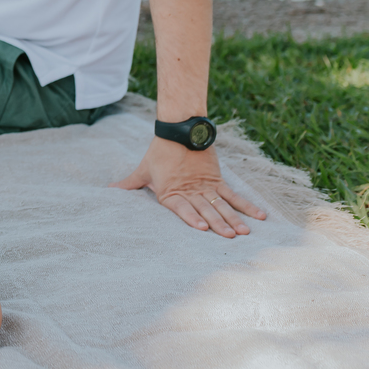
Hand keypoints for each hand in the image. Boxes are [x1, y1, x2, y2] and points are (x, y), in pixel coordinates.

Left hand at [113, 136, 265, 236]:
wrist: (178, 131)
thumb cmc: (158, 152)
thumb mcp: (143, 171)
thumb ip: (129, 184)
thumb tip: (109, 190)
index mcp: (171, 192)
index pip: (183, 207)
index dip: (192, 217)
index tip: (202, 228)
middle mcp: (191, 191)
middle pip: (206, 209)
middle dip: (219, 224)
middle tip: (231, 237)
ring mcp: (206, 186)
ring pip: (222, 204)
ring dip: (234, 218)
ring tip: (244, 232)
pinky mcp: (217, 179)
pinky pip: (233, 194)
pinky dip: (246, 205)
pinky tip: (258, 216)